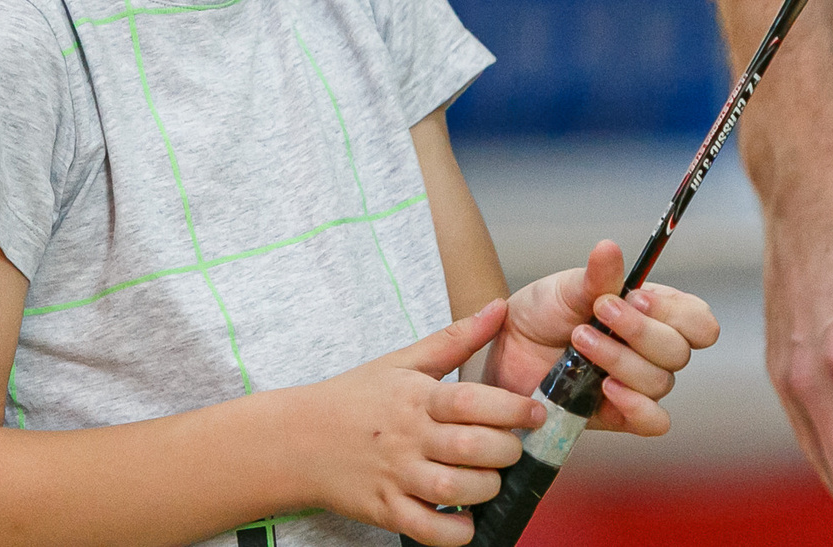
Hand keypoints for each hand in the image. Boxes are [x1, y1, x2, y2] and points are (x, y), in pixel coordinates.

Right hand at [296, 300, 547, 544]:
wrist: (297, 439)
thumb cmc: (356, 398)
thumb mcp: (402, 361)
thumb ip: (456, 339)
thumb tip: (500, 308)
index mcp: (415, 396)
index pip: (471, 400)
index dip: (512, 408)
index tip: (535, 413)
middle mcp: (407, 436)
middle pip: (472, 447)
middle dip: (506, 452)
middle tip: (512, 450)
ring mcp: (394, 475)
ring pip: (455, 489)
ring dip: (485, 489)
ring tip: (489, 480)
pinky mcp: (384, 509)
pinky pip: (428, 529)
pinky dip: (456, 531)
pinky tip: (466, 519)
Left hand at [490, 240, 719, 434]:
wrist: (508, 347)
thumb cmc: (544, 312)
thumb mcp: (566, 288)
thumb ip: (596, 276)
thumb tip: (608, 247)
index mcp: (653, 314)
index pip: (697, 320)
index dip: (676, 313)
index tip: (636, 298)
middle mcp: (653, 350)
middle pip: (679, 352)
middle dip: (638, 332)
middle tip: (598, 313)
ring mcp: (638, 384)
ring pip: (660, 382)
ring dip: (620, 360)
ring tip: (579, 341)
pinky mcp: (620, 415)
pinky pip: (653, 422)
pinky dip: (637, 406)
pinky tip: (606, 388)